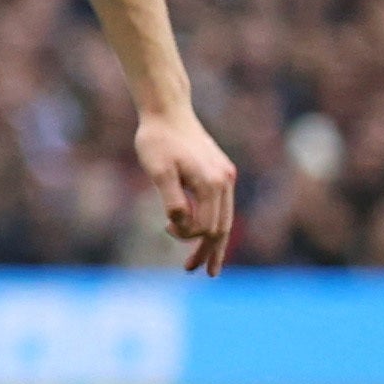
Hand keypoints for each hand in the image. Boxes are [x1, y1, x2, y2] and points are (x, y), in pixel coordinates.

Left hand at [133, 108, 237, 275]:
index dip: (188, 236)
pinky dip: (212, 220)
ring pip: (224, 217)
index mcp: (213, 184)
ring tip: (199, 261)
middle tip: (197, 272)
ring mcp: (226, 176)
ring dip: (211, 240)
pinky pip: (220, 204)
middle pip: (222, 227)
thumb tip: (181, 225)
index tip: (166, 227)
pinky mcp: (221, 170)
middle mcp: (225, 181)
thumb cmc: (157, 140)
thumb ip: (172, 199)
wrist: (167, 111)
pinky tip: (198, 228)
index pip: (208, 226)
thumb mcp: (157, 171)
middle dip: (209, 251)